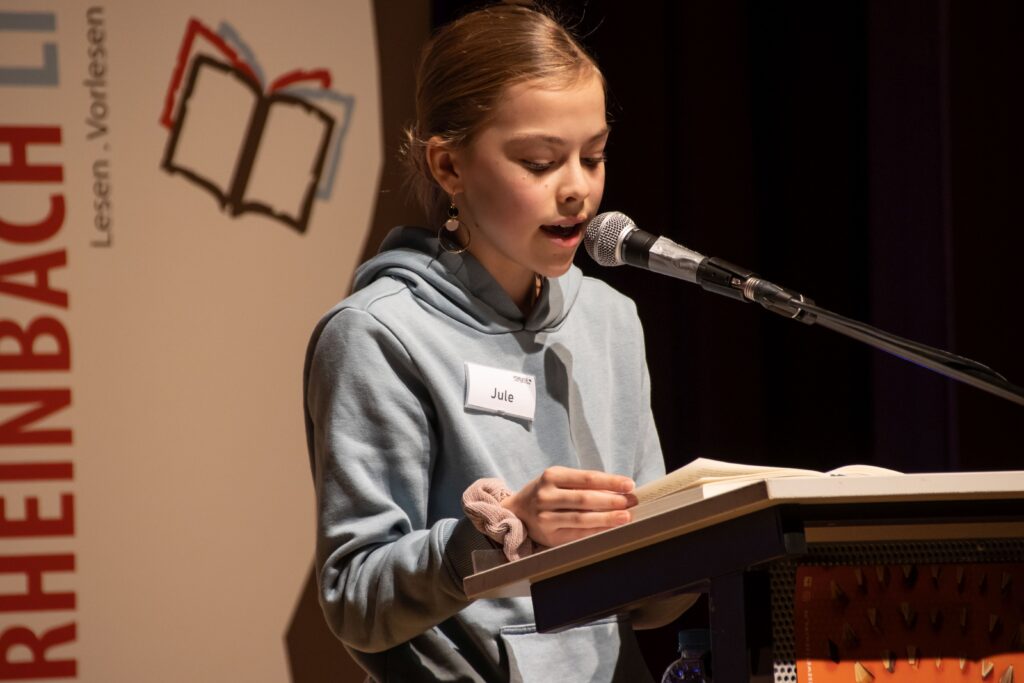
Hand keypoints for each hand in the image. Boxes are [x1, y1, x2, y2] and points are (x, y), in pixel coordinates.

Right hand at [500, 466, 636, 546]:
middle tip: (632, 501)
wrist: (517, 510)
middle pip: (585, 499)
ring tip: (626, 517)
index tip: (630, 484)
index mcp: (551, 476)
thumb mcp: (560, 480)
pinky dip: (596, 532)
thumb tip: (619, 490)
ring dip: (607, 518)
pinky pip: (577, 534)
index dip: (610, 481)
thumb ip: (584, 484)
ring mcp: (545, 517)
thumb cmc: (546, 492)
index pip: (587, 478)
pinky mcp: (548, 535)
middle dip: (612, 500)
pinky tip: (610, 530)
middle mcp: (546, 495)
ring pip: (581, 518)